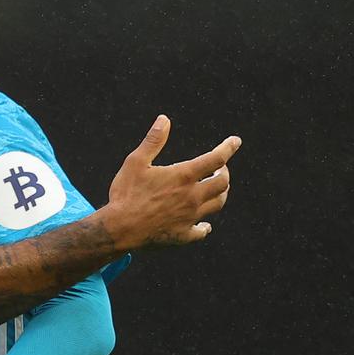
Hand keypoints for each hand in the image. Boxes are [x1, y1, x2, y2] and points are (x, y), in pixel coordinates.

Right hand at [104, 115, 239, 248]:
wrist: (119, 229)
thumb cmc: (126, 194)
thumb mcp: (135, 162)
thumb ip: (153, 141)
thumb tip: (164, 119)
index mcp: (183, 176)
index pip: (216, 159)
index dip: (228, 148)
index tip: (235, 141)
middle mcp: (192, 196)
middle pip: (223, 183)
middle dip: (224, 172)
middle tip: (220, 168)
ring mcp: (190, 216)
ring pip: (217, 204)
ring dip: (221, 193)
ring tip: (215, 189)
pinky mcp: (184, 235)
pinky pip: (202, 231)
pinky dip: (205, 226)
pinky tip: (204, 225)